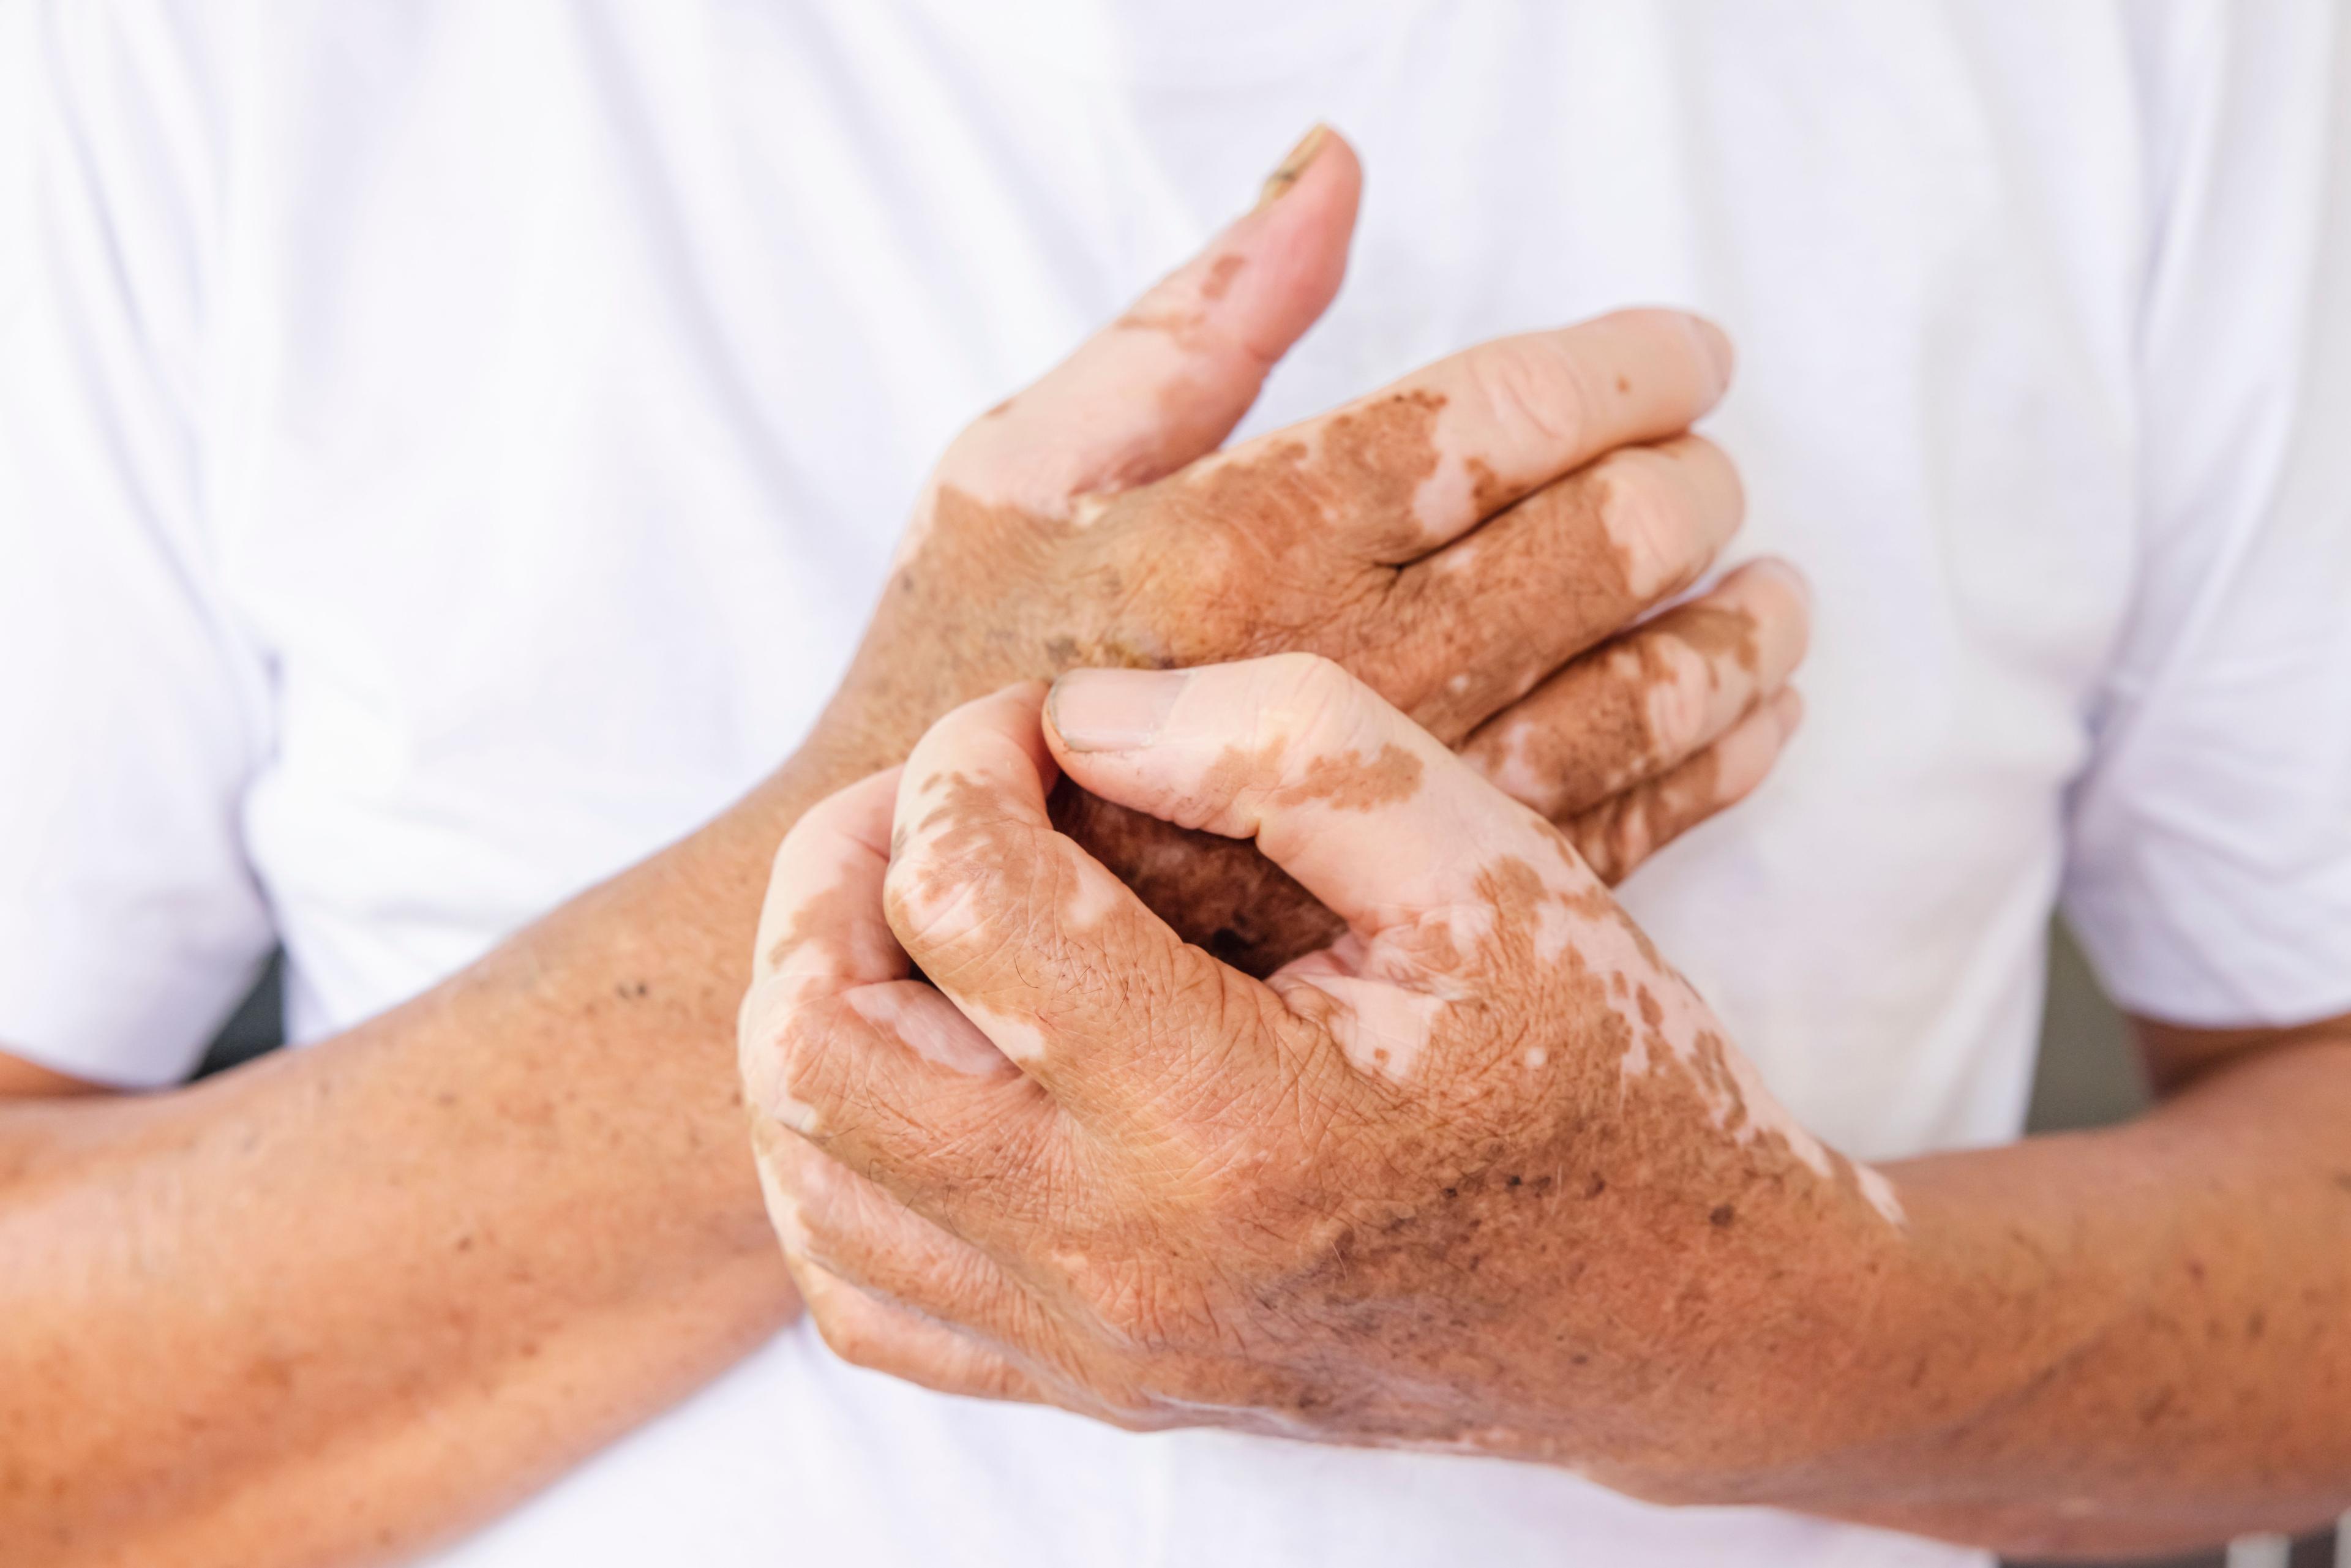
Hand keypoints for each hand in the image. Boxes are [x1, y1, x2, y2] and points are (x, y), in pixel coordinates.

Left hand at [742, 655, 1901, 1492]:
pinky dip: (843, 1160)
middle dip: (834, 875)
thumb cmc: (1592, 1073)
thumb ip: (1284, 747)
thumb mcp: (1486, 865)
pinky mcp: (1085, 1387)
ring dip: (822, 1007)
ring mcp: (1090, 1346)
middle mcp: (1123, 1258)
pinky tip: (930, 1065)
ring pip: (808, 1175)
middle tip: (927, 801)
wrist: (1662, 1312)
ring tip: (917, 915)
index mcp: (1230, 1118)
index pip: (966, 896)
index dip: (971, 758)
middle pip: (818, 1050)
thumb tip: (1077, 715)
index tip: (1039, 724)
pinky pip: (863, 1292)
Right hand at [803, 127, 1798, 973]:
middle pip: (1590, 552)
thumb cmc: (948, 671)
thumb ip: (1198, 321)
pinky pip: (1606, 834)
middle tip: (1714, 469)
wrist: (925, 923)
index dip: (1623, 370)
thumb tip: (1338, 165)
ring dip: (1732, 637)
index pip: (1495, 421)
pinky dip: (1709, 772)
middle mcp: (1322, 675)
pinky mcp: (1392, 916)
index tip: (1685, 354)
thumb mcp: (1016, 464)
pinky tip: (1758, 723)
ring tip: (1780, 596)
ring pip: (1628, 703)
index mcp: (1232, 543)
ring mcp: (1373, 816)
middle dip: (1685, 490)